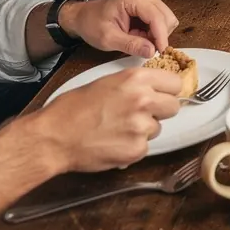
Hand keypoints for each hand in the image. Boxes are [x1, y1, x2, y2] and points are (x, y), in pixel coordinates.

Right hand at [35, 67, 183, 173]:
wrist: (54, 136)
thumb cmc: (74, 108)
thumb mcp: (108, 82)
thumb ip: (136, 84)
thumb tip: (157, 89)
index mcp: (137, 79)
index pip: (175, 83)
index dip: (167, 91)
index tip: (161, 95)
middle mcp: (143, 100)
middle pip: (173, 106)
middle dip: (160, 111)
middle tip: (140, 114)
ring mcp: (141, 126)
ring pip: (158, 128)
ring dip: (144, 130)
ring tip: (118, 129)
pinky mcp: (136, 149)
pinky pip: (145, 147)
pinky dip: (132, 147)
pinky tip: (113, 142)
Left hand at [59, 0, 178, 58]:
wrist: (83, 16)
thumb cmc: (92, 25)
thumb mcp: (108, 39)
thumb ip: (131, 45)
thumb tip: (152, 52)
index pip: (156, 17)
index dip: (161, 36)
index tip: (160, 53)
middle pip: (166, 17)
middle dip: (158, 35)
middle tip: (142, 47)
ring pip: (167, 19)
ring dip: (157, 34)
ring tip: (138, 40)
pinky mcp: (150, 3)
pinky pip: (162, 19)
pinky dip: (155, 31)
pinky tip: (140, 35)